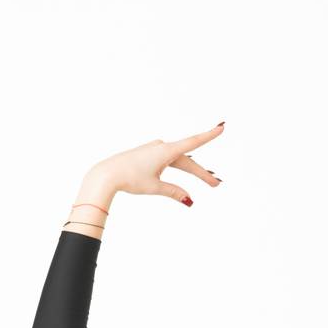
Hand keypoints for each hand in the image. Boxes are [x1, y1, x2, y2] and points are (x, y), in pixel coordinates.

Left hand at [88, 121, 225, 206]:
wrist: (106, 174)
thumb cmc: (129, 178)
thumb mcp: (155, 188)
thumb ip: (174, 192)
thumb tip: (189, 200)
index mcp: (166, 151)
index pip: (193, 143)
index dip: (209, 136)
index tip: (221, 127)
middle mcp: (162, 147)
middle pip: (188, 162)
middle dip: (202, 174)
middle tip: (216, 185)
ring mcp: (155, 150)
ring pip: (179, 161)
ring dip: (192, 171)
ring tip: (206, 182)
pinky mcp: (148, 155)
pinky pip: (169, 161)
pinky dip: (179, 168)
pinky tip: (183, 171)